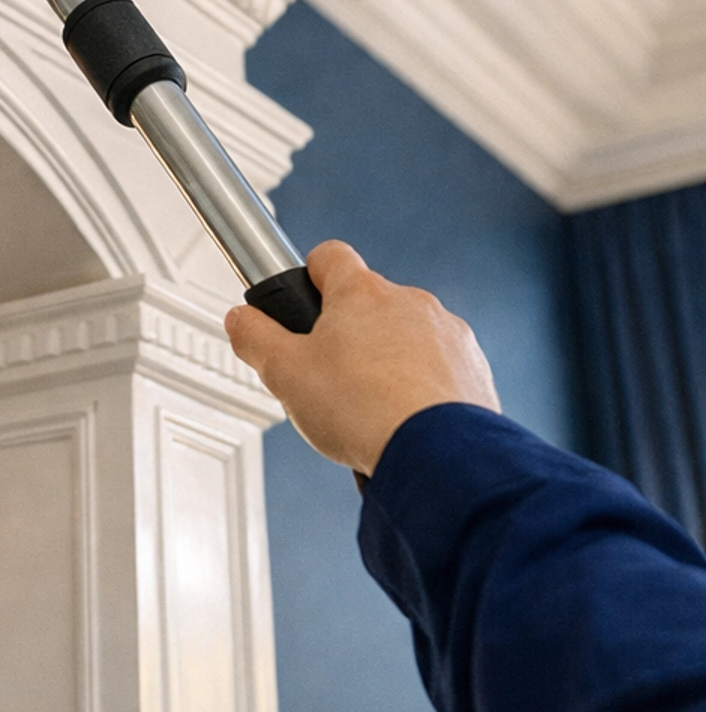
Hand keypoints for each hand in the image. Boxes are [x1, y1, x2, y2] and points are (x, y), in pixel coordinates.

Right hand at [224, 239, 500, 474]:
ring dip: (387, 361)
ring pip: (406, 336)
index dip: (309, 277)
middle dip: (348, 333)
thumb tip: (241, 320)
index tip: (302, 300)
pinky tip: (403, 420)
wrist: (437, 454)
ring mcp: (446, 333)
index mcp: (361, 293)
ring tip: (368, 407)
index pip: (329, 257)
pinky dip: (421, 387)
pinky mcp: (472, 368)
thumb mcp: (283, 374)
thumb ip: (254, 338)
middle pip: (368, 303)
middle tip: (328, 375)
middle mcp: (409, 302)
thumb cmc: (365, 411)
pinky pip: (438, 367)